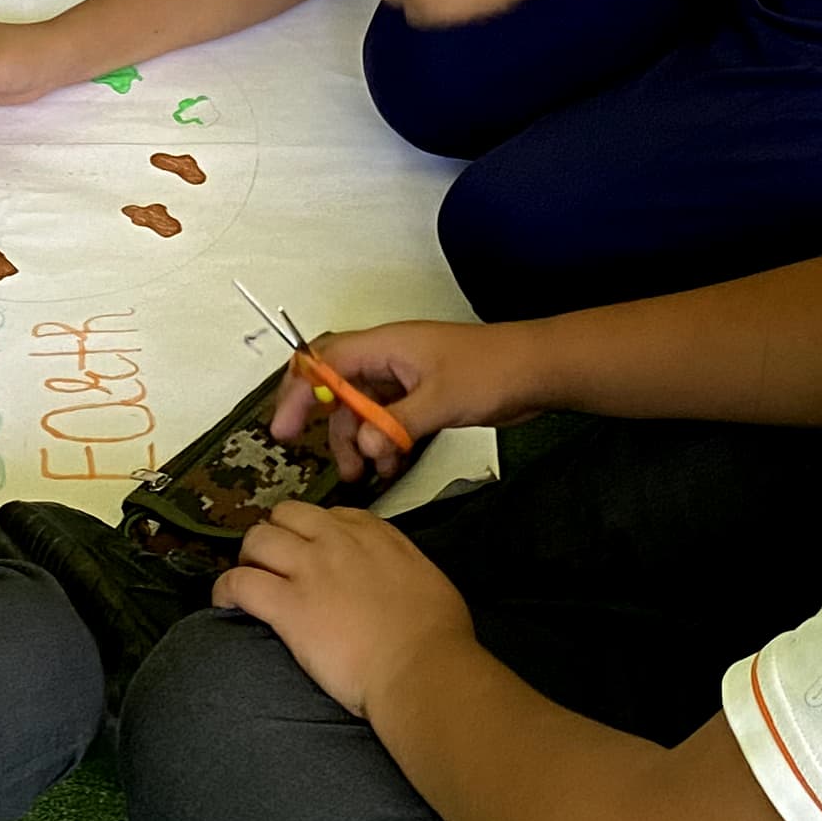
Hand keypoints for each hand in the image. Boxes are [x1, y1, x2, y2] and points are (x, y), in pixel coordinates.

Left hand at [212, 503, 472, 718]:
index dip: (313, 533)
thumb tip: (390, 578)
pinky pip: (239, 582)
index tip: (312, 554)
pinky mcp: (287, 605)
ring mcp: (309, 570)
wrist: (421, 668)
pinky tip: (225, 603)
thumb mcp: (426, 578)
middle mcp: (337, 541)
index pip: (330, 514)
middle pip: (286, 515)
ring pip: (257, 539)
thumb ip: (399, 565)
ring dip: (249, 558)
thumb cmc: (437, 635)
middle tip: (274, 566)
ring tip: (250, 581)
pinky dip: (225, 589)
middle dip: (276, 536)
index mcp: (375, 534)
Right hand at [266, 319, 547, 482]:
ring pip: (364, 411)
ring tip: (368, 474)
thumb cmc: (492, 370)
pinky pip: (387, 421)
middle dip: (333, 428)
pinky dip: (384, 443)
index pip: (325, 362)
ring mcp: (405, 379)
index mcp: (386, 346)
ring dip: (362, 443)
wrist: (537, 370)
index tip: (284, 428)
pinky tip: (391, 466)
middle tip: (334, 464)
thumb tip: (367, 448)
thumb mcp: (441, 399)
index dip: (300, 392)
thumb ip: (398, 425)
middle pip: (339, 390)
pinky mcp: (421, 397)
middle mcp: (388, 359)